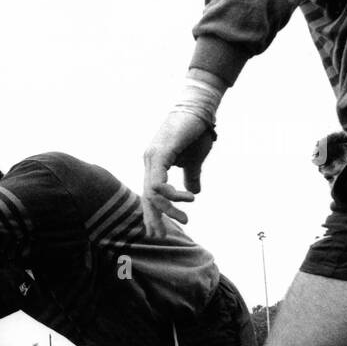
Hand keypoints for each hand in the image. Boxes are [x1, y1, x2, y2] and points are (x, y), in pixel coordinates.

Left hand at [141, 111, 214, 237]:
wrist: (201, 109)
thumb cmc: (197, 132)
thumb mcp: (194, 161)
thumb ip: (191, 177)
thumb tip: (195, 193)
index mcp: (154, 165)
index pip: (148, 194)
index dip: (152, 214)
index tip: (158, 232)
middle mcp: (149, 162)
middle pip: (145, 197)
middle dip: (153, 219)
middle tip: (160, 236)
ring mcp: (152, 157)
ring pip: (152, 192)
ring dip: (168, 209)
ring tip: (185, 219)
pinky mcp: (160, 153)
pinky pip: (158, 181)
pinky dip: (171, 194)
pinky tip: (187, 200)